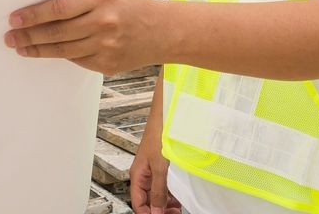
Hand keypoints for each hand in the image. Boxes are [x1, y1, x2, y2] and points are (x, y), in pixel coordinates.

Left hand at [5, 0, 172, 75]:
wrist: (163, 31)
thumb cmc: (130, 6)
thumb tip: (43, 4)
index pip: (58, 8)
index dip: (33, 15)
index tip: (14, 18)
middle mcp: (103, 22)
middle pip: (57, 32)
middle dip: (29, 35)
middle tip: (10, 37)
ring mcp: (106, 46)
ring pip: (63, 50)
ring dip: (38, 50)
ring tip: (21, 47)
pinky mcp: (108, 65)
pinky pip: (77, 60)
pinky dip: (61, 56)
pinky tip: (47, 52)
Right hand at [131, 89, 180, 213]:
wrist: (168, 113)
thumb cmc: (160, 133)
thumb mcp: (159, 166)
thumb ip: (158, 190)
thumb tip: (155, 211)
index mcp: (138, 174)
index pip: (139, 203)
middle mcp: (144, 173)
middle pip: (148, 200)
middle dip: (159, 210)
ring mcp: (154, 169)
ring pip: (158, 193)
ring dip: (167, 203)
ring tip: (178, 209)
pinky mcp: (164, 164)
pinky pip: (166, 184)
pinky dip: (172, 193)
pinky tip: (180, 197)